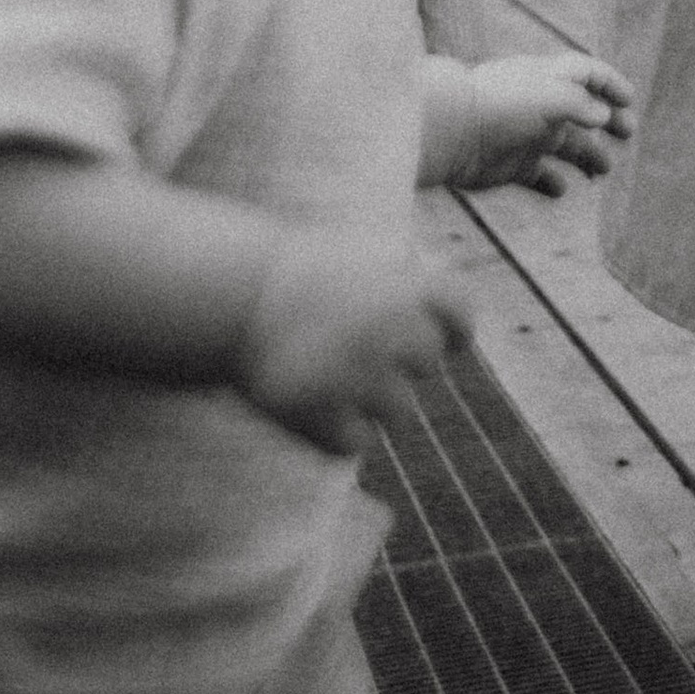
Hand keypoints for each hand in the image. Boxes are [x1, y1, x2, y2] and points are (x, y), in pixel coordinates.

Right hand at [237, 229, 472, 455]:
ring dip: (372, 398)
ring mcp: (359, 380)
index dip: (455, 327)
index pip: (462, 313)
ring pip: (399, 410)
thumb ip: (408, 271)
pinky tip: (311, 402)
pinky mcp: (327, 420)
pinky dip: (339, 431)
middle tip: (357, 346)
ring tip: (328, 372)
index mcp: (405, 286)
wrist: (231, 298)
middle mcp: (391, 333)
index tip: (445, 337)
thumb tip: (444, 292)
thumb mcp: (360, 251)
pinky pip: (357, 442)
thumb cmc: (298, 274)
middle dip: (401, 358)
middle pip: (428, 364)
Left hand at [452, 53, 635, 196]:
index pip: (586, 74)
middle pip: (581, 111)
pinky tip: (562, 189)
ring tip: (605, 169)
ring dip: (587, 155)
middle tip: (628, 134)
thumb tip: (603, 116)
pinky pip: (537, 175)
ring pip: (565, 145)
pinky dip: (551, 182)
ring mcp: (526, 136)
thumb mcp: (550, 96)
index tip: (630, 100)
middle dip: (607, 120)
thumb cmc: (503, 107)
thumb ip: (580, 104)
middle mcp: (539, 106)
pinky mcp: (511, 165)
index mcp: (548, 80)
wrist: (453, 132)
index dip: (610, 84)